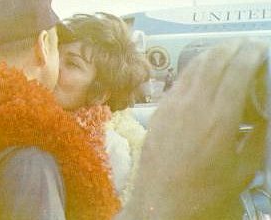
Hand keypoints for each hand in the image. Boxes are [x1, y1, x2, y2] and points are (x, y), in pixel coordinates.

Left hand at [117, 39, 266, 218]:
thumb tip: (264, 116)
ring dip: (212, 54)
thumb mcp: (242, 170)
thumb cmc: (204, 190)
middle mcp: (195, 104)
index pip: (237, 70)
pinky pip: (179, 81)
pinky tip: (200, 72)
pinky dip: (194, 69)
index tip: (258, 49)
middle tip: (244, 46)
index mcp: (220, 118)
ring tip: (225, 51)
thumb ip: (257, 138)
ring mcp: (173, 105)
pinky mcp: (159, 110)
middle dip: (232, 47)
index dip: (250, 54)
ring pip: (194, 67)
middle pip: (214, 61)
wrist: (160, 201)